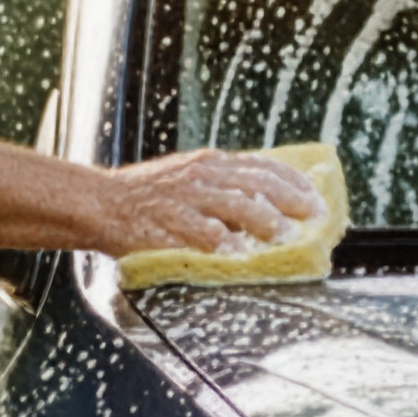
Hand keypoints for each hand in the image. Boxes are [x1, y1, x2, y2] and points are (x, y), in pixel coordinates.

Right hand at [94, 146, 323, 259]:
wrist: (100, 202)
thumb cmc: (146, 197)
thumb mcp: (187, 179)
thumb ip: (222, 188)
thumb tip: (267, 206)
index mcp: (210, 163)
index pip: (263, 166)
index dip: (294, 182)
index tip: (317, 198)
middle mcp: (202, 176)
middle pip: (258, 184)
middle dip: (291, 201)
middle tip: (314, 218)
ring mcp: (186, 199)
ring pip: (236, 205)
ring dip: (266, 221)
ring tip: (286, 237)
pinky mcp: (168, 222)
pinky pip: (203, 233)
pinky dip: (225, 243)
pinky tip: (241, 253)